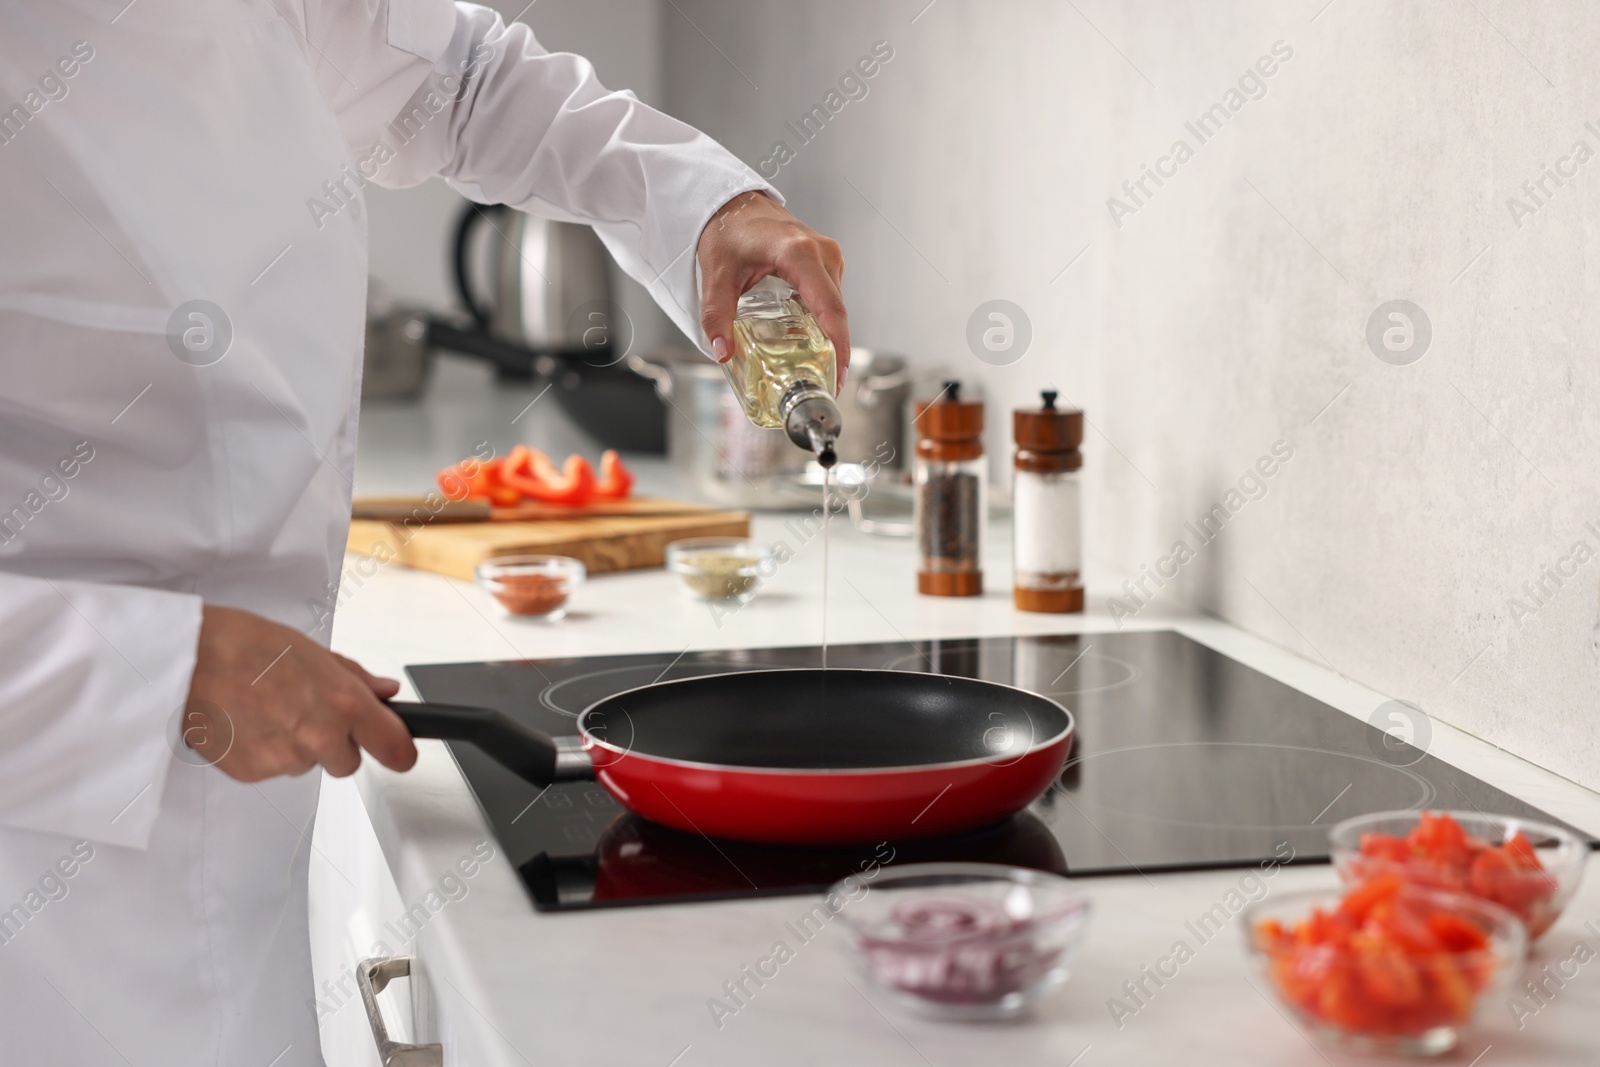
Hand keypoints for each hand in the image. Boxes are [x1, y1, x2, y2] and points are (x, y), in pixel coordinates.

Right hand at [183, 605, 416, 781]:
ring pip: (306, 765)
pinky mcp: (251, 774)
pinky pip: (272, 769)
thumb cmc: (243, 645)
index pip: (394, 748)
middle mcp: (319, 738)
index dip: (400, 751)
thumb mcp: (311, 651)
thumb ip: (355, 678)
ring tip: (268, 708)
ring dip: (296, 745)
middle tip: (307, 710)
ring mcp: (284, 760)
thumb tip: (385, 691)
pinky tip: (248, 722)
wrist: (185, 661)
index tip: (401, 752)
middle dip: (336, 743)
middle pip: (347, 763)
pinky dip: (264, 751)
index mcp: (343, 704)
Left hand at [696, 191, 850, 386]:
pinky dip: (824, 320)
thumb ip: (717, 316)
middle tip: (827, 383)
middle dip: (836, 350)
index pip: (829, 308)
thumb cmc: (728, 230)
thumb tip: (723, 352)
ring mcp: (827, 255)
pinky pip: (831, 296)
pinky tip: (811, 341)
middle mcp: (821, 253)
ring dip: (831, 336)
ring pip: (836, 305)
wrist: (733, 203)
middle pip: (837, 311)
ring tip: (817, 367)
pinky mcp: (825, 260)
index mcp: (798, 254)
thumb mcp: (717, 276)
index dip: (838, 345)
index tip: (839, 374)